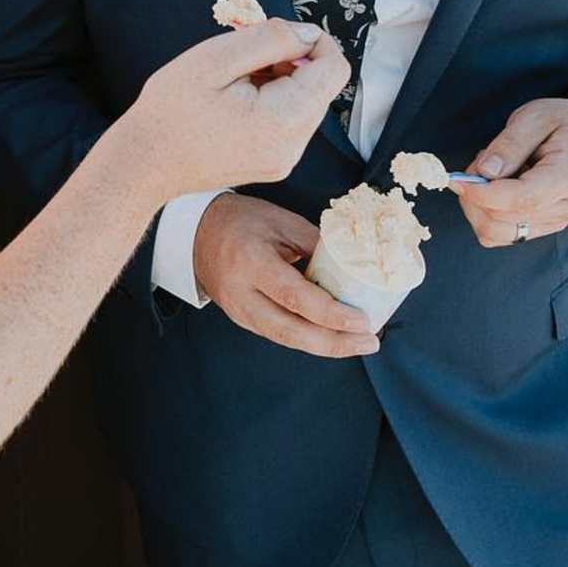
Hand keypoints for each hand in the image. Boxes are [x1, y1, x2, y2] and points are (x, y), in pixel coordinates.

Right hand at [117, 19, 347, 196]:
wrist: (145, 162)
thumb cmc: (170, 112)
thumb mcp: (215, 58)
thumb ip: (271, 39)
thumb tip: (307, 34)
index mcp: (283, 120)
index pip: (335, 70)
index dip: (314, 41)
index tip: (278, 35)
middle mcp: (292, 147)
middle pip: (321, 86)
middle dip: (291, 61)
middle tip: (245, 57)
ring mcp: (284, 160)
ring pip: (306, 102)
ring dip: (280, 81)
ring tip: (236, 81)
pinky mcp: (274, 164)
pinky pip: (290, 122)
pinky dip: (272, 102)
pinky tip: (236, 101)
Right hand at [193, 194, 379, 357]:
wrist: (197, 232)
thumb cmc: (242, 221)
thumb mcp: (282, 222)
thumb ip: (316, 244)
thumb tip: (356, 266)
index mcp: (250, 262)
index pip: (294, 297)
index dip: (330, 314)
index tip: (362, 319)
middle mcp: (240, 293)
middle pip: (290, 331)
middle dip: (334, 342)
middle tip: (370, 340)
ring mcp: (238, 311)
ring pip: (286, 339)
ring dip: (326, 345)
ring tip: (359, 342)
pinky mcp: (242, 319)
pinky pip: (280, 333)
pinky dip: (309, 337)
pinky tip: (334, 335)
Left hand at [455, 97, 567, 247]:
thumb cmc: (565, 123)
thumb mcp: (536, 116)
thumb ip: (511, 143)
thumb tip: (485, 171)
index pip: (521, 199)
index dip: (482, 193)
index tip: (457, 179)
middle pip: (504, 220)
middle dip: (475, 196)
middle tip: (476, 164)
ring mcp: (558, 221)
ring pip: (499, 233)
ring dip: (478, 208)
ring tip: (488, 175)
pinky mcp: (546, 226)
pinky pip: (504, 234)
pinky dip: (488, 214)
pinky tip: (496, 189)